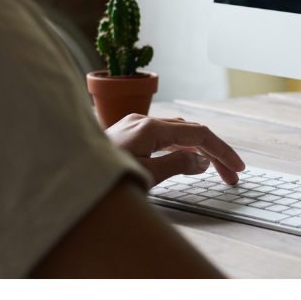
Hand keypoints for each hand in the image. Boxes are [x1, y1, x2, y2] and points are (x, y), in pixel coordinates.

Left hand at [105, 115, 244, 185]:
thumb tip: (202, 159)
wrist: (63, 175)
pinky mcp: (125, 134)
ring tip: (212, 169)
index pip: (199, 134)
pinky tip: (184, 158)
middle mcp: (142, 121)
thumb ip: (179, 163)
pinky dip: (179, 146)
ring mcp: (132, 126)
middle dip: (213, 152)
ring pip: (176, 132)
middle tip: (230, 175)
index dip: (222, 151)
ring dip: (197, 149)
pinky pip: (161, 136)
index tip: (236, 168)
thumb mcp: (147, 176)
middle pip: (190, 131)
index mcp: (150, 128)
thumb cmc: (101, 179)